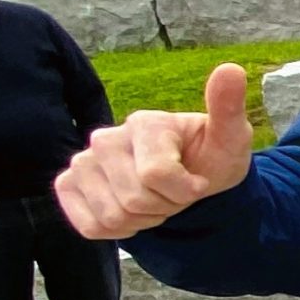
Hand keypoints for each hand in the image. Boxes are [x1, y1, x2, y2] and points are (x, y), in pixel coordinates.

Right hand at [53, 63, 252, 239]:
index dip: (184, 191)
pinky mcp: (68, 185)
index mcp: (144, 122)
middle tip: (175, 192)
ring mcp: (83, 161)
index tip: (198, 182)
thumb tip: (231, 69)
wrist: (189, 178)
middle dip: (165, 206)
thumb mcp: (230, 138)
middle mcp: (105, 137)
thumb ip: (229, 108)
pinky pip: (90, 226)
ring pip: (113, 216)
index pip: (156, 175)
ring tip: (155, 199)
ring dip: (143, 220)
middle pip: (134, 200)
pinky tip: (132, 212)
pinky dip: (118, 230)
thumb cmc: (209, 158)